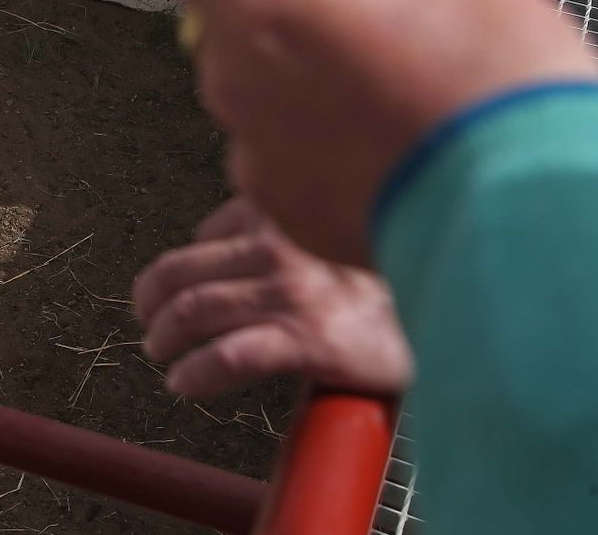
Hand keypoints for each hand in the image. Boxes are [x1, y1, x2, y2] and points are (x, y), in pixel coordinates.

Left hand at [10, 0, 597, 264]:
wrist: (529, 211)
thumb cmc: (490, 73)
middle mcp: (232, 70)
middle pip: (243, 12)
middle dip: (296, 4)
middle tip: (395, 23)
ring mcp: (248, 145)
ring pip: (270, 84)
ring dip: (319, 77)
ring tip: (412, 93)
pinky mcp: (277, 207)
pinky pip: (288, 149)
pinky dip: (330, 142)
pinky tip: (397, 150)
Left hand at [134, 198, 411, 397]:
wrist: (448, 316)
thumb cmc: (384, 282)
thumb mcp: (327, 231)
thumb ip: (278, 229)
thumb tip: (215, 241)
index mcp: (283, 214)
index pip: (206, 234)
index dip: (179, 269)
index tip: (168, 293)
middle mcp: (280, 245)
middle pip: (181, 271)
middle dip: (152, 303)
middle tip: (150, 326)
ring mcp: (291, 292)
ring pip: (193, 311)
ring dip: (164, 338)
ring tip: (162, 356)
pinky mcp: (306, 339)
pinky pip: (227, 357)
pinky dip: (194, 373)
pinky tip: (184, 384)